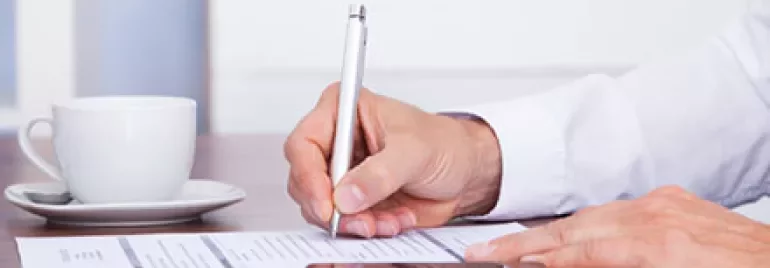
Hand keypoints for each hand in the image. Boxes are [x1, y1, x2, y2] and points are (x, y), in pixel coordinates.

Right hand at [284, 82, 502, 237]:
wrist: (466, 172)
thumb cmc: (444, 144)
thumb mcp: (414, 151)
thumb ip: (380, 173)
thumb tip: (347, 195)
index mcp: (343, 111)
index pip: (304, 144)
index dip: (309, 177)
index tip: (328, 204)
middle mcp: (336, 142)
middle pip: (304, 181)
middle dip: (332, 208)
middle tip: (361, 221)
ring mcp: (342, 174)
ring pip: (321, 208)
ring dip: (354, 222)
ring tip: (387, 219)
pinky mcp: (353, 200)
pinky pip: (343, 223)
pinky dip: (367, 229)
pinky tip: (393, 220)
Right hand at [465, 185, 769, 266]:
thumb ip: (608, 266)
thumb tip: (567, 264)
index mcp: (658, 249)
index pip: (579, 253)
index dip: (539, 260)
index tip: (504, 263)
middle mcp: (656, 218)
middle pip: (572, 229)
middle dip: (523, 241)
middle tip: (485, 250)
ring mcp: (664, 204)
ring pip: (588, 215)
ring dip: (547, 231)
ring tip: (513, 243)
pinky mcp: (671, 199)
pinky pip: (615, 208)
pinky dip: (584, 221)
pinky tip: (565, 231)